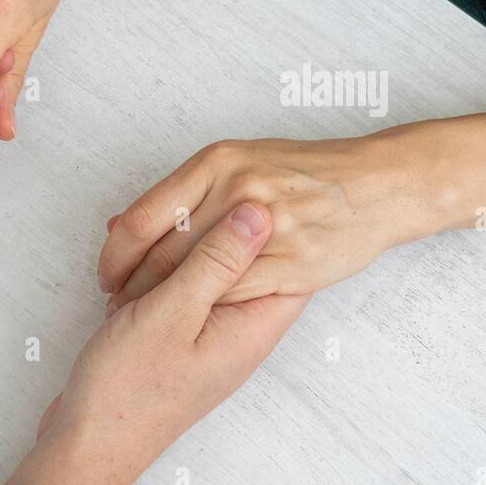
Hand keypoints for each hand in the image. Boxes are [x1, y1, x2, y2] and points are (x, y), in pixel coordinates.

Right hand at [6, 202, 308, 484]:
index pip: (290, 259)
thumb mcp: (174, 313)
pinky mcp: (180, 332)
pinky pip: (179, 286)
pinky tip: (122, 273)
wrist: (88, 446)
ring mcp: (211, 330)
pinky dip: (152, 275)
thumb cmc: (130, 390)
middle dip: (207, 234)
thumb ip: (218, 261)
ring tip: (132, 260)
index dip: (269, 222)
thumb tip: (260, 211)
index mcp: (255, 322)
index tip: (234, 194)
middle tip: (167, 227)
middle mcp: (242, 327)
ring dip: (170, 255)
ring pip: (207, 268)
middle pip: (247, 257)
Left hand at [96, 134, 432, 306]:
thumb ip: (184, 193)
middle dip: (134, 288)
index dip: (114, 257)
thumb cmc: (310, 174)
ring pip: (194, 279)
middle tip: (122, 305)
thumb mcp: (241, 162)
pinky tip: (195, 322)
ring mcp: (266, 229)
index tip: (107, 276)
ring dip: (166, 305)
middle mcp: (237, 190)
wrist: (378, 184)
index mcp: (218, 162)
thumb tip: (116, 224)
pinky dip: (207, 313)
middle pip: (161, 254)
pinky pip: (234, 296)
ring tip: (151, 319)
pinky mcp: (292, 265)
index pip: (139, 219)